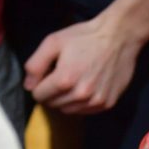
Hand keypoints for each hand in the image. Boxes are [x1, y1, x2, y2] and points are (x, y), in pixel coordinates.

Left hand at [25, 13, 143, 114]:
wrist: (119, 37)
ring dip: (65, 100)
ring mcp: (95, 101)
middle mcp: (80, 95)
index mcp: (64, 80)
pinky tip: (85, 87)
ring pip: (68, 111)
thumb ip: (35, 64)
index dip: (39, 85)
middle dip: (51, 94)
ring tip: (72, 83)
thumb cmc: (84, 37)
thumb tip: (29, 86)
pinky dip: (80, 103)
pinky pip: (85, 111)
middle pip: (53, 105)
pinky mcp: (107, 104)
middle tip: (59, 78)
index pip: (39, 95)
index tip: (46, 76)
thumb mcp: (53, 42)